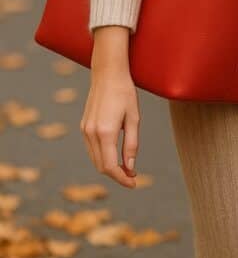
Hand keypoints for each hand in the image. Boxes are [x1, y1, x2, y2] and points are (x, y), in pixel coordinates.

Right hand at [81, 66, 139, 188]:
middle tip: (133, 177)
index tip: (134, 183)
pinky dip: (102, 157)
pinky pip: (92, 149)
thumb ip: (132, 144)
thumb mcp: (134, 118)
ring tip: (126, 168)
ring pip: (95, 159)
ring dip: (109, 167)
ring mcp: (85, 130)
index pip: (110, 166)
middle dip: (117, 175)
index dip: (122, 179)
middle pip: (101, 166)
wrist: (107, 73)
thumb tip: (130, 167)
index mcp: (105, 132)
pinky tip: (115, 155)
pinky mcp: (84, 126)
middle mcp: (91, 133)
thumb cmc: (125, 93)